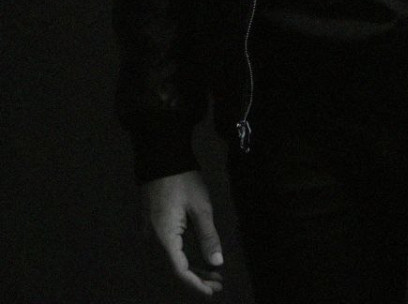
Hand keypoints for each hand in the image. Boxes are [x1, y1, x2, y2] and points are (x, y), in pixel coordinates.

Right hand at [141, 169, 224, 296]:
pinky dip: (182, 261)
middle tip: (218, 284)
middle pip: (172, 272)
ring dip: (190, 272)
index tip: (213, 291)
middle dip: (196, 281)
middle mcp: (152, 241)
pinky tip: (197, 261)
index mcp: (163, 237)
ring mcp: (149, 235)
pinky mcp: (151, 229)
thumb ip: (208, 237)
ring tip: (212, 275)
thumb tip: (217, 264)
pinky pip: (166, 253)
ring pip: (169, 264)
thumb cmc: (183, 180)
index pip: (179, 272)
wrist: (161, 157)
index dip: (196, 285)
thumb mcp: (201, 207)